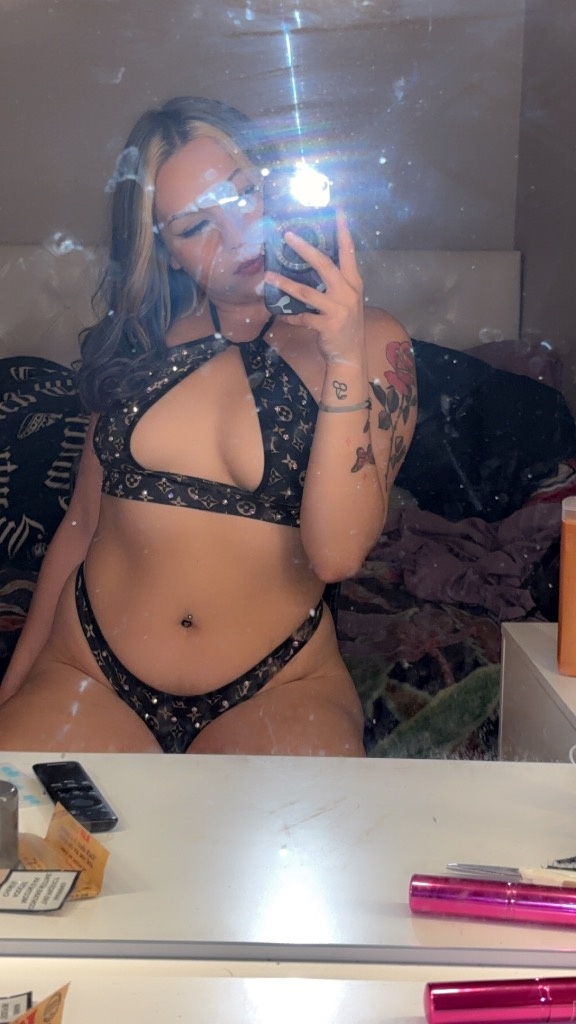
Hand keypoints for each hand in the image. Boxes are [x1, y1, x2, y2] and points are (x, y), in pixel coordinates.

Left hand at [264, 210, 364, 365]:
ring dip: (285, 283)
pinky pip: (302, 318)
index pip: (348, 251)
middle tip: (287, 235)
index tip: (337, 210)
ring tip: (268, 275)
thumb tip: (310, 264)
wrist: (350, 355)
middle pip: (324, 265)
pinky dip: (289, 316)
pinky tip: (279, 315)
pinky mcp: (328, 326)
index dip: (343, 230)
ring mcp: (339, 309)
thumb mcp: (345, 300)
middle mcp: (348, 292)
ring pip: (307, 292)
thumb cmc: (345, 324)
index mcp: (353, 282)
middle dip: (305, 249)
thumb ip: (334, 283)